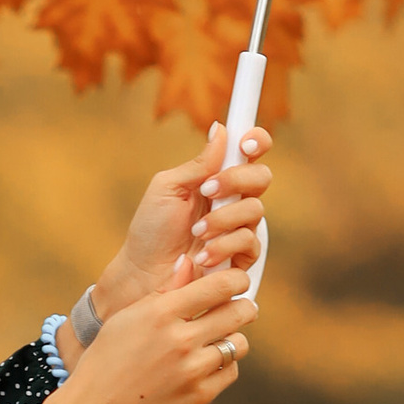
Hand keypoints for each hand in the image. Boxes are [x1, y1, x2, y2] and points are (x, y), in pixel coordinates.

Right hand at [68, 243, 256, 403]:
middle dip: (244, 307)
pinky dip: (224, 365)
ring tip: (218, 339)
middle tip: (240, 309)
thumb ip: (164, 289)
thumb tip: (190, 261)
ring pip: (239, 344)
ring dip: (233, 338)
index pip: (221, 285)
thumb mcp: (129, 316)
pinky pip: (230, 372)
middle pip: (239, 312)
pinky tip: (207, 363)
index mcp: (161, 313)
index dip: (237, 280)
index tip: (237, 283)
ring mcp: (191, 371)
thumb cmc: (108, 357)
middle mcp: (180, 340)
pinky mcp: (198, 397)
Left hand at [86, 122, 273, 321]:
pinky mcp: (241, 257)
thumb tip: (220, 128)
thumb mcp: (168, 189)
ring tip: (197, 231)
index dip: (255, 141)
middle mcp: (233, 200)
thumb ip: (198, 164)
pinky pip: (251, 243)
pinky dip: (225, 245)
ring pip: (256, 210)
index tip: (245, 144)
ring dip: (223, 219)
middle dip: (236, 180)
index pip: (249, 151)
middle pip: (261, 176)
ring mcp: (239, 228)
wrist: (143, 275)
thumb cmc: (151, 230)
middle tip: (208, 190)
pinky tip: (204, 255)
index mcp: (217, 177)